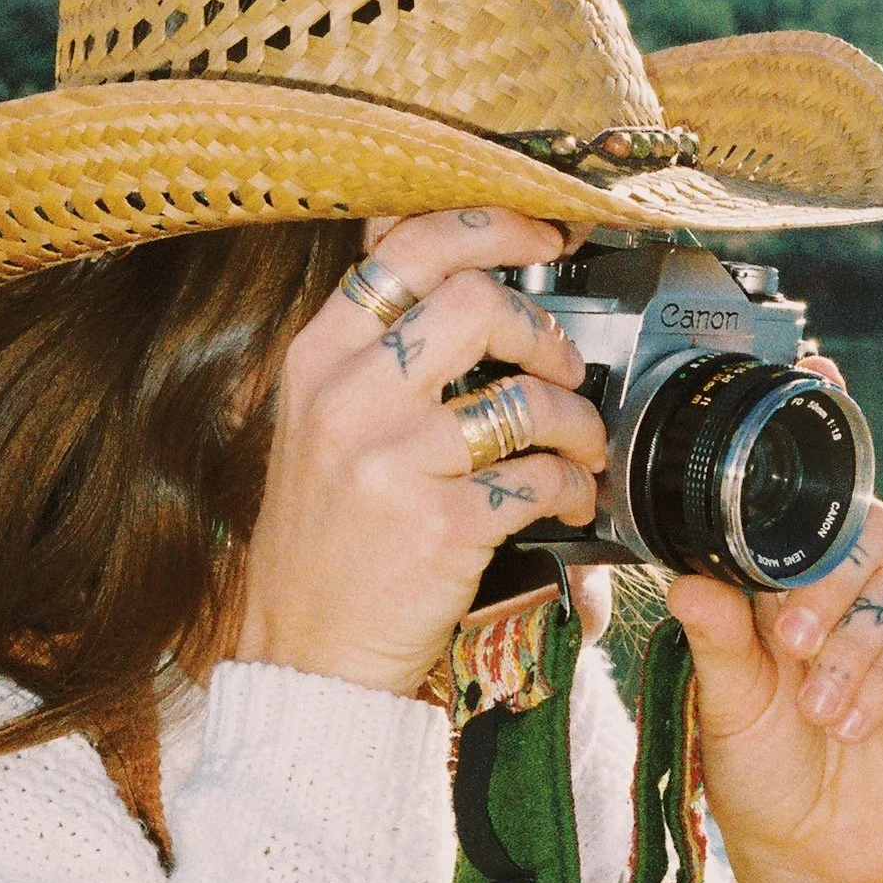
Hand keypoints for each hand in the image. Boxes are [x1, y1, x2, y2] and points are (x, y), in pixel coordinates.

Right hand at [235, 209, 605, 696]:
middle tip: (562, 364)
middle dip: (542, 329)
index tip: (545, 234)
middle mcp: (345, 398)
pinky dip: (573, 487)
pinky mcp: (436, 525)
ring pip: (522, 397)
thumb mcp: (318, 424)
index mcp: (316, 358)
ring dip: (576, 420)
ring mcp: (389, 461)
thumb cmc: (324, 540)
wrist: (303, 656)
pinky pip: (538, 478)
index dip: (493, 226)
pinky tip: (568, 501)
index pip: (407, 247)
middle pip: (474, 301)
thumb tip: (454, 266)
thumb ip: (372, 349)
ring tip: (579, 446)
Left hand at [669, 486, 882, 882]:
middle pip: (868, 534)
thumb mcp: (728, 702)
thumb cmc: (762, 766)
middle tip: (793, 642)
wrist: (807, 848)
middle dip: (827, 585)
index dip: (787, 551)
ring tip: (817, 712)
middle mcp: (857, 597)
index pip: (809, 528)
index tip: (756, 597)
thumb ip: (716, 638)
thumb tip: (685, 582)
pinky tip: (851, 726)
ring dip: (850, 652)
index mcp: (798, 589)